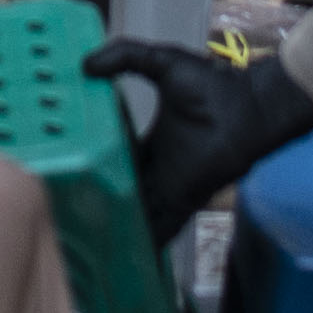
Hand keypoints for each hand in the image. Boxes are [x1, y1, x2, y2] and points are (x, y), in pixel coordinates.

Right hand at [81, 35, 312, 244]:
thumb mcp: (163, 63)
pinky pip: (159, 228)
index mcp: (151, 143)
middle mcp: (157, 171)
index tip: (67, 170)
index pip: (117, 161)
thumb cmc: (212, 87)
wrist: (249, 108)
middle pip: (123, 192)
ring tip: (80, 240)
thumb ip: (127, 57)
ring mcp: (169, 188)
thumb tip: (86, 64)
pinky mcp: (182, 201)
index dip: (95, 166)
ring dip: (116, 226)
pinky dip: (144, 242)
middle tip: (63, 211)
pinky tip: (119, 256)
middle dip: (100, 203)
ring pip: (136, 214)